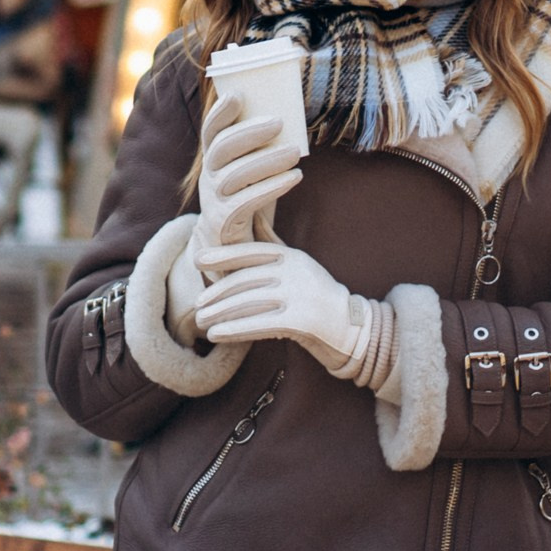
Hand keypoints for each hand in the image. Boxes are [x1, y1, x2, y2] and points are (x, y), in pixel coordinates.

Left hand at [193, 241, 362, 364]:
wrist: (353, 328)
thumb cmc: (319, 296)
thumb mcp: (300, 263)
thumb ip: (274, 243)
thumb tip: (253, 216)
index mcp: (292, 257)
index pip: (251, 251)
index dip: (222, 255)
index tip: (198, 260)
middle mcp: (294, 272)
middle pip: (245, 279)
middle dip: (217, 292)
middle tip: (197, 303)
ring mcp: (298, 296)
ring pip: (248, 302)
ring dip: (220, 313)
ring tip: (201, 321)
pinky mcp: (300, 321)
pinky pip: (258, 324)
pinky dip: (234, 329)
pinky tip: (216, 334)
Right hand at [195, 93, 303, 248]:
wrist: (232, 247)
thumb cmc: (249, 199)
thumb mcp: (249, 170)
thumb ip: (259, 149)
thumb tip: (289, 118)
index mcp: (214, 159)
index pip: (211, 130)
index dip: (220, 112)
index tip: (237, 94)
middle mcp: (208, 176)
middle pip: (222, 148)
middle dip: (250, 132)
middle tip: (280, 121)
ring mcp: (213, 199)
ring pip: (236, 175)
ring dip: (267, 160)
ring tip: (296, 152)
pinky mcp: (225, 221)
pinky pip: (246, 202)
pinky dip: (272, 187)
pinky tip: (294, 177)